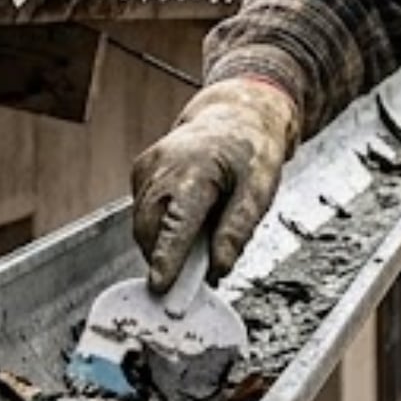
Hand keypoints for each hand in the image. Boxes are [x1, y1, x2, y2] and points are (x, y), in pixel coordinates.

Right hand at [130, 77, 300, 290]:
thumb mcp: (260, 191)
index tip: (161, 285)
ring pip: (143, 223)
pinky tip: (187, 216)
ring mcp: (147, 167)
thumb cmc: (250, 152)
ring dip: (163, 243)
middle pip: (149, 226)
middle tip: (192, 276)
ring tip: (199, 236)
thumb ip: (237, 231)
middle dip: (163, 257)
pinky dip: (160, 226)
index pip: (176, 221)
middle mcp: (163, 166)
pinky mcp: (140, 172)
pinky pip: (144, 212)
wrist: (235, 115)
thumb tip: (218, 270)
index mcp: (196, 168)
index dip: (167, 257)